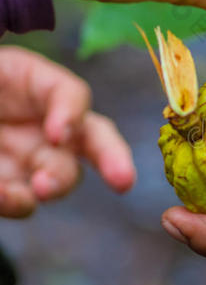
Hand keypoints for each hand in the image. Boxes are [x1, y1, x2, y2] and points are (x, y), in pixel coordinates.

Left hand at [0, 46, 134, 217]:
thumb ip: (38, 92)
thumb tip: (56, 128)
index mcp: (27, 82)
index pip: (69, 94)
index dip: (72, 111)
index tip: (56, 132)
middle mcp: (36, 120)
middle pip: (90, 136)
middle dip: (108, 157)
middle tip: (116, 179)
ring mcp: (22, 155)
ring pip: (61, 172)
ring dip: (56, 184)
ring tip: (36, 192)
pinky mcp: (6, 183)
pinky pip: (19, 197)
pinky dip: (16, 201)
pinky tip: (9, 199)